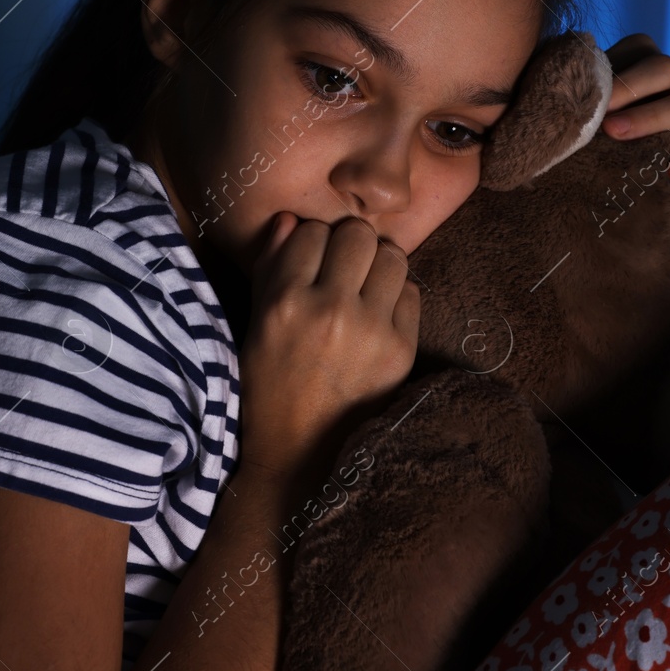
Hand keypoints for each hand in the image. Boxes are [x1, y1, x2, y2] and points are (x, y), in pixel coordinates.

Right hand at [239, 212, 419, 479]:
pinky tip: (378, 317)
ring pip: (393, 255)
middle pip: (358, 233)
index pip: (311, 231)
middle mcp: (329, 310)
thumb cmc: (269, 381)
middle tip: (344, 269)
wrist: (298, 451)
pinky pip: (413, 292)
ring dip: (379, 266)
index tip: (312, 261)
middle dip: (350, 245)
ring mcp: (370, 331)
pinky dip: (397, 298)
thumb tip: (292, 218)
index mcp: (284, 301)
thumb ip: (270, 264)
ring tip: (365, 288)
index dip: (313, 242)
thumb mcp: (256, 321)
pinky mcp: (402, 350)